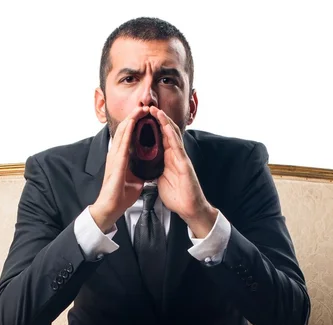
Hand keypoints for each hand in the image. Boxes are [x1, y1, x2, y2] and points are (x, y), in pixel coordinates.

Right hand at [90, 106, 148, 232]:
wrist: (111, 207)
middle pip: (125, 129)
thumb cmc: (120, 195)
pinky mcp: (116, 161)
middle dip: (134, 116)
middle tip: (144, 106)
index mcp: (120, 157)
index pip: (128, 135)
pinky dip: (128, 129)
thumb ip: (140, 170)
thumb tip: (149, 168)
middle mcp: (115, 153)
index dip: (136, 124)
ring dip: (132, 118)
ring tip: (140, 108)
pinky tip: (133, 121)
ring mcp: (114, 156)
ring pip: (123, 131)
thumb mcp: (135, 179)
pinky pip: (123, 141)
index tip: (145, 115)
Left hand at [149, 106, 217, 237]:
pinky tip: (165, 126)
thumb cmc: (178, 196)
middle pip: (166, 132)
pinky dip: (171, 134)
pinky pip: (177, 146)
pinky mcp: (184, 164)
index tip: (143, 117)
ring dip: (164, 121)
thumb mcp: (161, 179)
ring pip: (172, 135)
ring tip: (156, 110)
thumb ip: (155, 169)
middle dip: (158, 119)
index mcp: (168, 158)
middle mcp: (175, 155)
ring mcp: (181, 158)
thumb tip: (146, 166)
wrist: (189, 209)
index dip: (152, 126)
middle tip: (148, 107)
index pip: (160, 137)